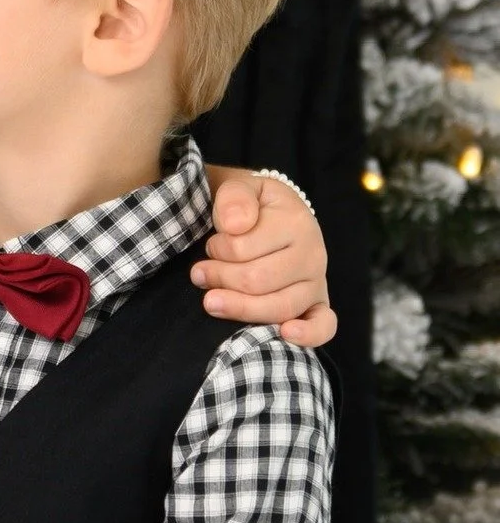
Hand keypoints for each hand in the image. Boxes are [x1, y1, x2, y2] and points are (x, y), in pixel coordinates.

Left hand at [199, 167, 335, 347]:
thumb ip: (235, 197)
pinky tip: (285, 334)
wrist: (270, 216)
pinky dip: (307, 334)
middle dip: (219, 278)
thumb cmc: (250, 207)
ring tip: (210, 301)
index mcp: (295, 222)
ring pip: (278, 306)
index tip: (210, 245)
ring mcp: (316, 282)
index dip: (216, 249)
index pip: (242, 248)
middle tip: (199, 273)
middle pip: (256, 281)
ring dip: (238, 307)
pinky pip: (323, 326)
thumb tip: (236, 225)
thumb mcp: (240, 188)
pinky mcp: (317, 305)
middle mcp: (313, 254)